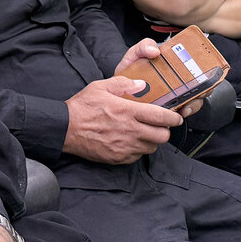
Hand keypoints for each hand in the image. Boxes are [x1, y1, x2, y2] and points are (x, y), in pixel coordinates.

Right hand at [64, 75, 182, 163]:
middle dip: (164, 130)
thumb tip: (140, 85)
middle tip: (159, 126)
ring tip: (143, 134)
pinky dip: (138, 150)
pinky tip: (129, 142)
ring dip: (151, 141)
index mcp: (128, 112)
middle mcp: (130, 131)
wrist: (64, 129)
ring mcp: (125, 146)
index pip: (161, 117)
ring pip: (152, 148)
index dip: (173, 118)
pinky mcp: (118, 158)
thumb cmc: (81, 108)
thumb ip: (122, 84)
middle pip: (162, 136)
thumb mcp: (99, 87)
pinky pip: (138, 156)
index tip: (175, 117)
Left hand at [113, 39, 203, 116]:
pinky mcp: (171, 108)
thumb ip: (142, 47)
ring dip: (194, 103)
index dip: (205, 67)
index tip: (202, 71)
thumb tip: (155, 51)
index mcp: (172, 66)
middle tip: (198, 91)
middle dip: (204, 88)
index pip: (196, 65)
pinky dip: (185, 111)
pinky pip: (184, 110)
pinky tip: (179, 111)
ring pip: (196, 99)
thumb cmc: (129, 73)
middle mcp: (178, 80)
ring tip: (185, 106)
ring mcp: (176, 95)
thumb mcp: (134, 56)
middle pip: (201, 83)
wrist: (118, 93)